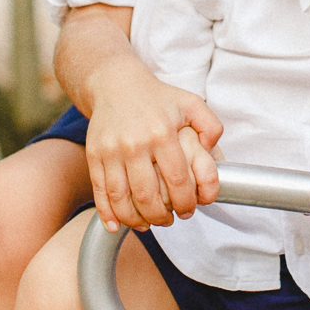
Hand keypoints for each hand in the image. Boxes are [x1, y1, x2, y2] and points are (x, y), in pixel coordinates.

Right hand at [85, 60, 222, 229]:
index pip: (177, 180)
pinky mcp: (94, 155)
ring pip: (121, 198)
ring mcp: (111, 151)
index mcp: (162, 133)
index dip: (186, 202)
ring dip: (136, 219)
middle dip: (162, 216)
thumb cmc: (157, 97)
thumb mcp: (191, 103)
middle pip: (148, 195)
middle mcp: (135, 143)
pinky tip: (117, 226)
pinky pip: (99, 191)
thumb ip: (211, 126)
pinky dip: (107, 214)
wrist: (115, 83)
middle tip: (170, 220)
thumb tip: (215, 152)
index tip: (189, 209)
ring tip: (148, 224)